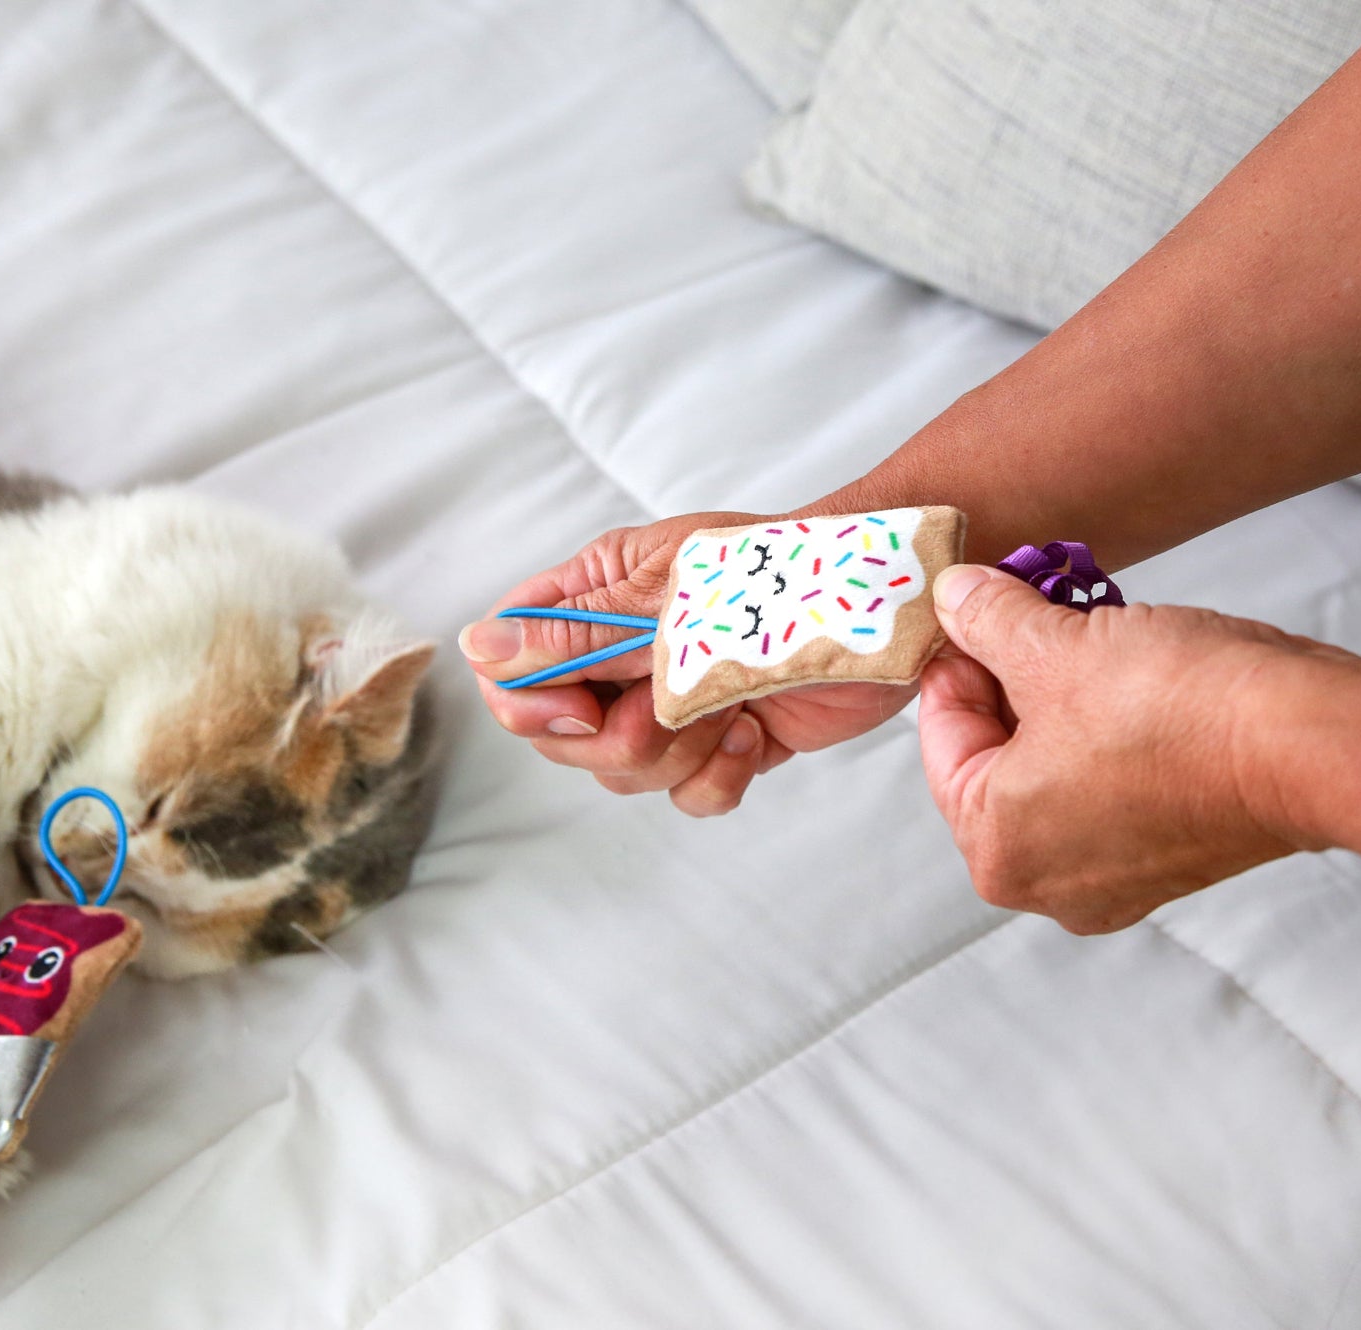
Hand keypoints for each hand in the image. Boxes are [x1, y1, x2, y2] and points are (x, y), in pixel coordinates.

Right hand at [460, 512, 917, 816]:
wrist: (884, 599)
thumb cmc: (783, 566)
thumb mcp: (666, 599)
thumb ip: (574, 636)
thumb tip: (477, 648)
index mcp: (595, 594)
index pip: (506, 665)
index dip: (530, 702)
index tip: (582, 706)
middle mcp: (621, 651)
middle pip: (558, 735)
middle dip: (616, 738)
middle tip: (664, 709)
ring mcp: (667, 700)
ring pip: (620, 772)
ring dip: (675, 753)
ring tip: (725, 708)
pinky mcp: (718, 739)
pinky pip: (684, 793)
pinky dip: (718, 776)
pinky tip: (752, 734)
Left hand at [916, 564, 1337, 932]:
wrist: (1313, 742)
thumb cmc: (1183, 712)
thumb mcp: (1053, 646)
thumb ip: (985, 621)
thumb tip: (953, 597)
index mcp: (997, 850)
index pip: (941, 738)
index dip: (954, 660)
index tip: (967, 612)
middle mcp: (1047, 882)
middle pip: (995, 757)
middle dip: (1009, 678)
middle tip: (1022, 612)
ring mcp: (1114, 878)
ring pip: (1055, 767)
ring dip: (1058, 698)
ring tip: (1078, 635)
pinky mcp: (1171, 856)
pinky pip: (1109, 784)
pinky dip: (1106, 732)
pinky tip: (1123, 674)